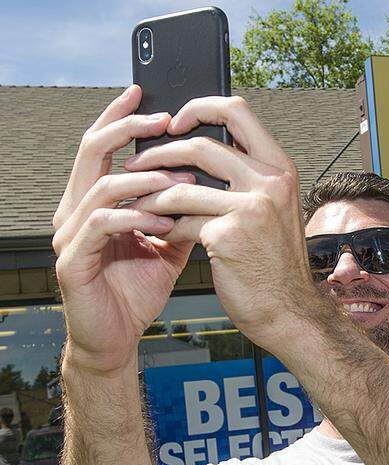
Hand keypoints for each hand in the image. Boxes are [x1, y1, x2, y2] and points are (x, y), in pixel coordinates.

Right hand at [52, 85, 196, 373]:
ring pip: (100, 187)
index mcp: (93, 201)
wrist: (118, 338)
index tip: (146, 94)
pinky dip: (135, 217)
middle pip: (91, 152)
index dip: (120, 118)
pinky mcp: (72, 262)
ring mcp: (69, 236)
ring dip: (143, 179)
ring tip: (178, 179)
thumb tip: (210, 179)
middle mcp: (74, 212)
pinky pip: (102, 226)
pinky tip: (163, 219)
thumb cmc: (137, 289)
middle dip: (127, 130)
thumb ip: (180, 210)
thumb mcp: (168, 243)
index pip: (102, 147)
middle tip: (162, 120)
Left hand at [124, 96, 314, 348]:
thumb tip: (199, 151)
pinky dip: (165, 229)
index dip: (200, 107)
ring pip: (181, 186)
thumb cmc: (275, 263)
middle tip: (137, 164)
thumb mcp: (272, 209)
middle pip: (200, 145)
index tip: (175, 121)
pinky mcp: (228, 236)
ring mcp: (250, 208)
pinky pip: (181, 221)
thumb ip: (246, 178)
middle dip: (159, 153)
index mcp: (280, 169)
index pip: (237, 111)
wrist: (289, 310)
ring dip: (151, 196)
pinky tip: (161, 236)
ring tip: (139, 204)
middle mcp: (270, 182)